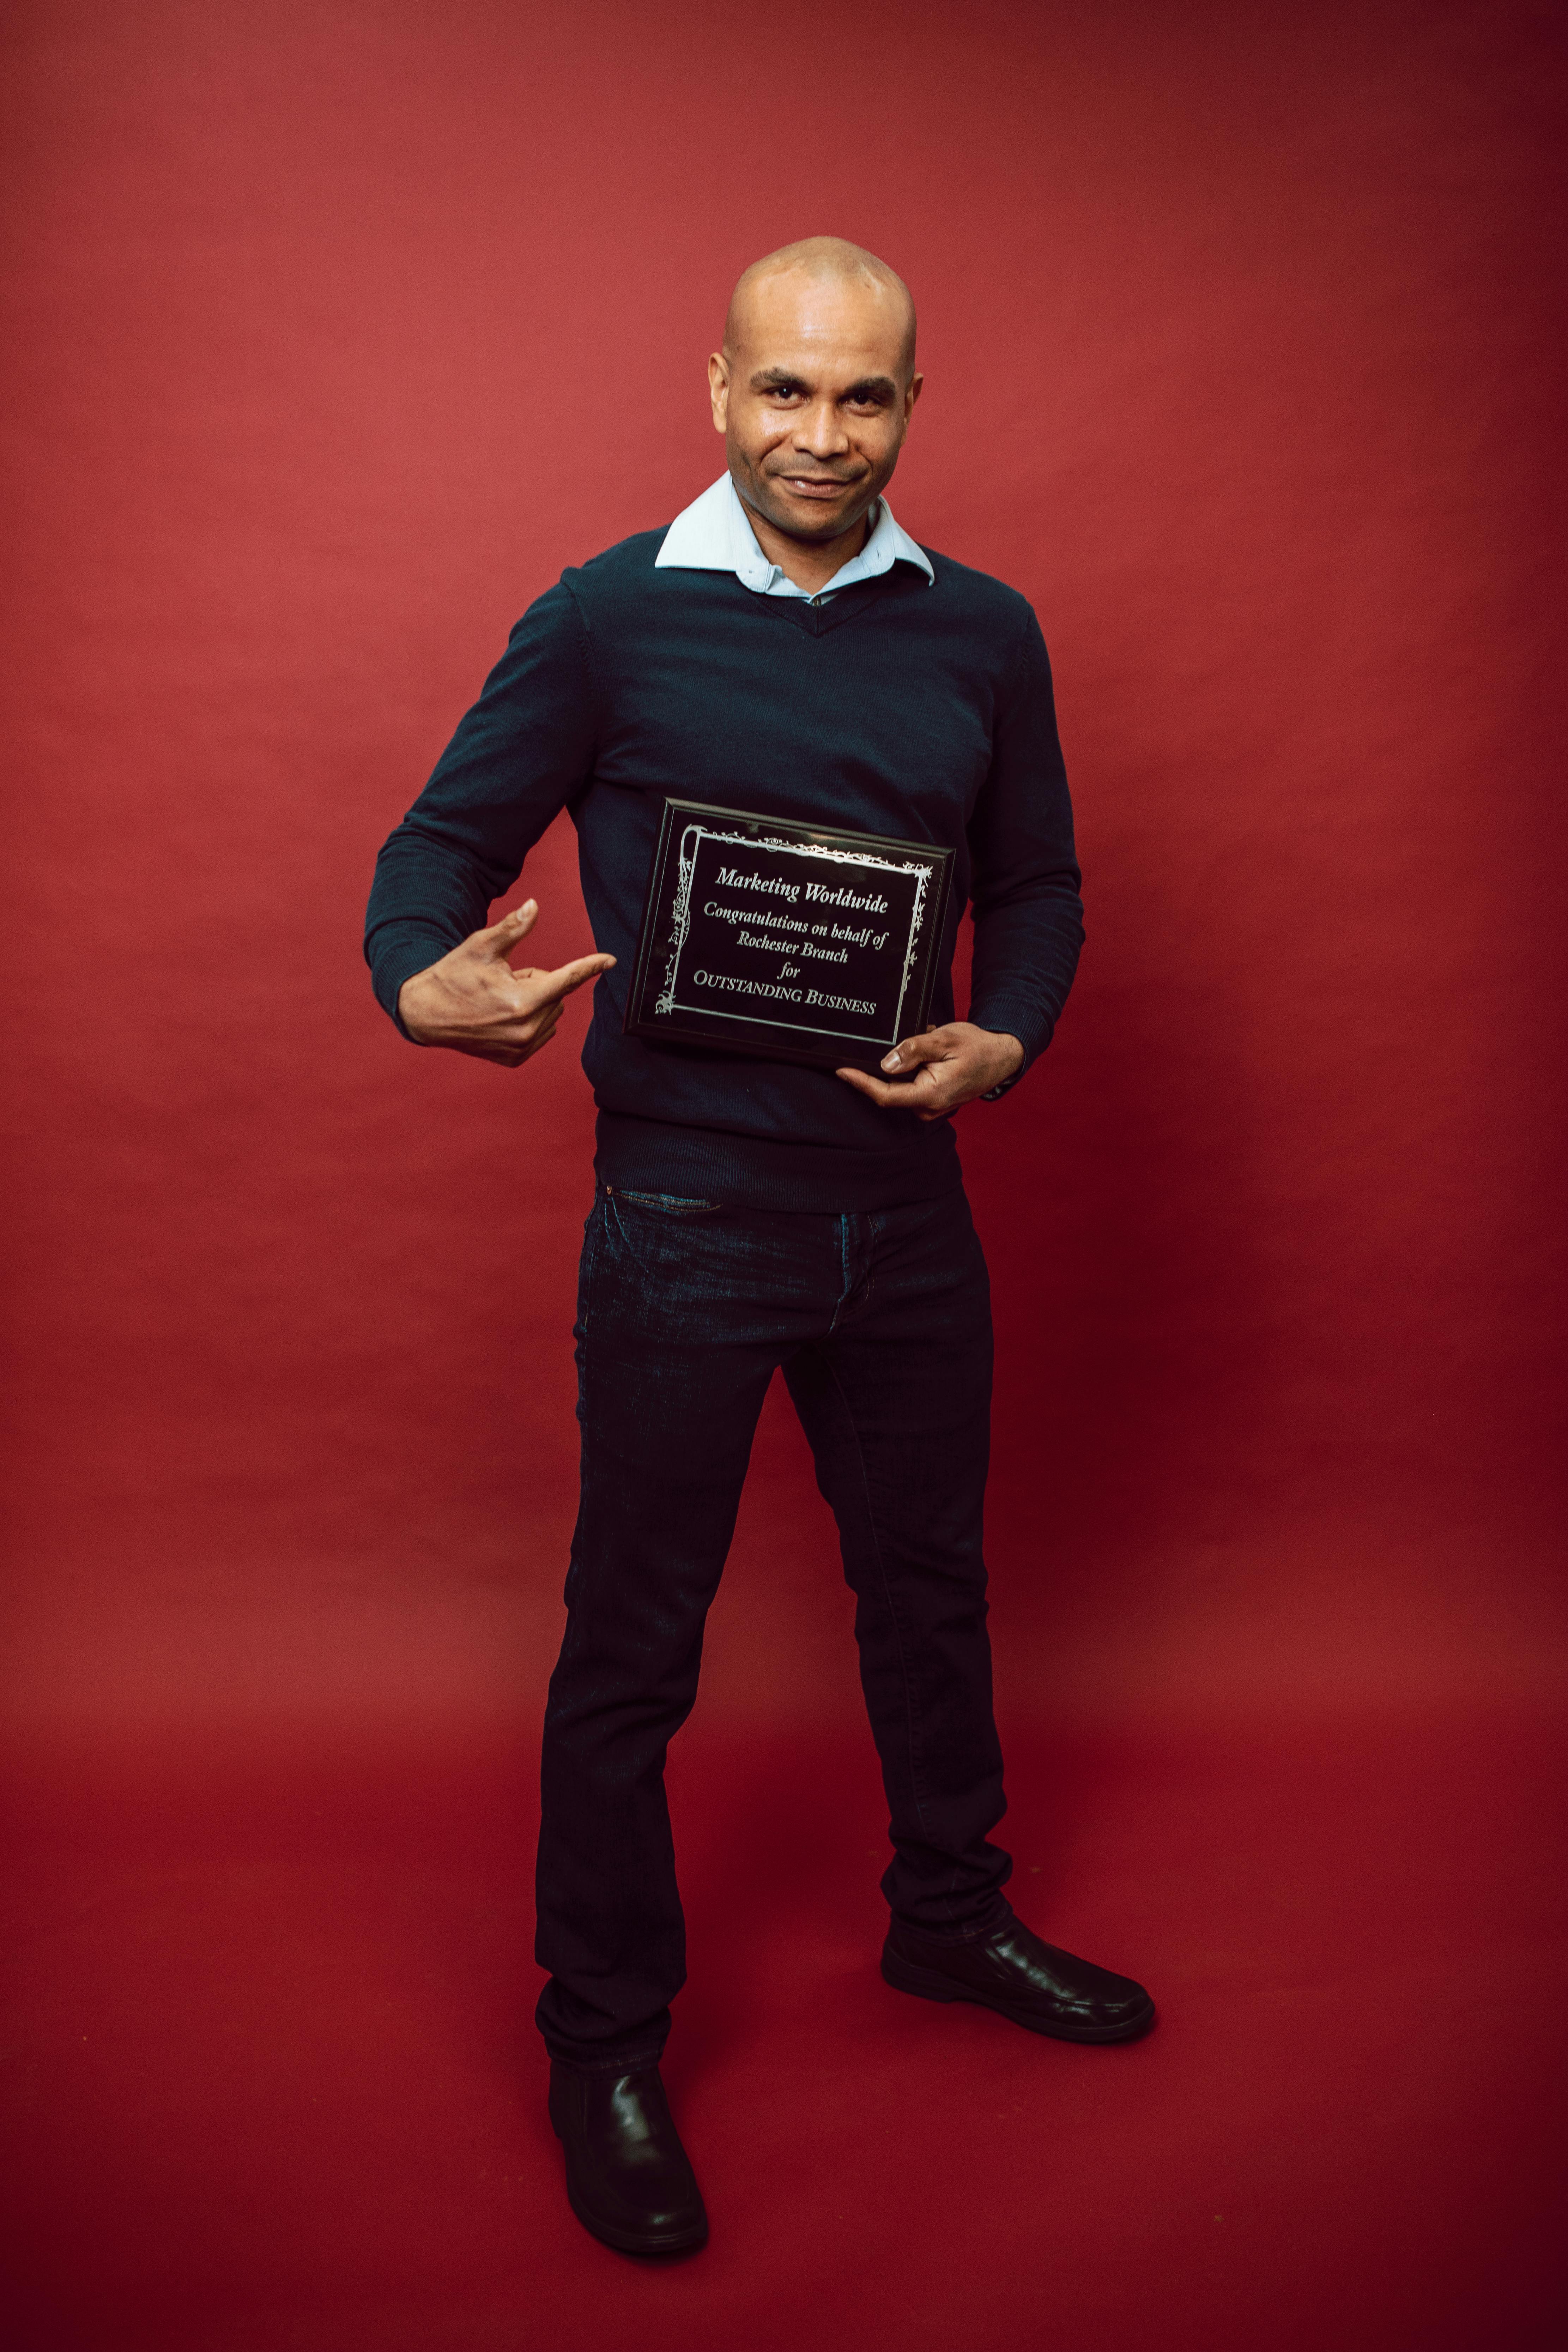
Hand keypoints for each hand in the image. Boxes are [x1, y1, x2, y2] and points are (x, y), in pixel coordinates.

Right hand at [397, 900, 614, 1067]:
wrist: (426, 1013)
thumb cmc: (453, 976)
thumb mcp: (481, 947)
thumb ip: (513, 928)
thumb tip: (535, 905)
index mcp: (521, 1001)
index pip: (567, 979)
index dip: (590, 966)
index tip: (610, 960)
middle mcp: (525, 1029)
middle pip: (557, 995)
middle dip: (538, 983)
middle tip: (505, 981)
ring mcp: (521, 1047)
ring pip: (551, 1014)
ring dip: (534, 1003)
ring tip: (500, 1000)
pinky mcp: (516, 1058)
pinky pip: (542, 1033)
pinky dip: (529, 1022)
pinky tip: (501, 1017)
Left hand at [835, 1022, 1023, 1121]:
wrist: (1001, 1057)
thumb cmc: (977, 1047)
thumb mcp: (943, 1039)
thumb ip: (913, 1050)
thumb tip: (886, 1063)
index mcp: (932, 1094)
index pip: (885, 1094)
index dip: (861, 1083)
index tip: (842, 1071)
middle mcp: (930, 1107)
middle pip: (890, 1091)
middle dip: (887, 1066)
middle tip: (911, 1041)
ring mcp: (932, 1108)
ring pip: (901, 1087)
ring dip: (905, 1066)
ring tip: (929, 1046)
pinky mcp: (933, 1103)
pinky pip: (912, 1088)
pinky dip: (914, 1071)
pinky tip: (930, 1056)